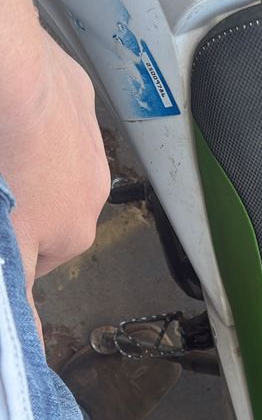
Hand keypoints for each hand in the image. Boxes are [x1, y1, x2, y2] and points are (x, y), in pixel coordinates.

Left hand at [0, 0, 109, 296]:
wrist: (13, 75)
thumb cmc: (7, 165)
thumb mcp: (8, 243)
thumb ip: (17, 291)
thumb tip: (34, 344)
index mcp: (73, 235)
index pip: (39, 261)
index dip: (11, 249)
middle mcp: (94, 195)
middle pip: (50, 211)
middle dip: (22, 204)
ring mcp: (91, 143)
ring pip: (55, 163)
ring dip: (29, 160)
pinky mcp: (79, 94)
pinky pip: (57, 114)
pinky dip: (34, 115)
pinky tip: (7, 108)